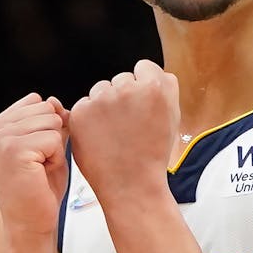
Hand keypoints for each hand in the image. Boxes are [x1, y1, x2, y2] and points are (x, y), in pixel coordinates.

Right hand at [0, 93, 69, 237]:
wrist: (30, 224)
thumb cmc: (40, 188)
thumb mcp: (47, 146)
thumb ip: (50, 121)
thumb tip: (54, 100)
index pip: (37, 101)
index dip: (48, 128)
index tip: (36, 154)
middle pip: (46, 109)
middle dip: (53, 136)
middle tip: (39, 165)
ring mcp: (1, 139)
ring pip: (51, 122)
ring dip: (55, 148)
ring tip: (39, 169)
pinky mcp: (14, 150)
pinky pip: (54, 139)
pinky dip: (56, 158)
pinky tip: (41, 174)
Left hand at [69, 59, 179, 201]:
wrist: (131, 185)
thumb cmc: (153, 154)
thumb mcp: (172, 118)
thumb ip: (166, 89)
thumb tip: (157, 73)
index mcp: (154, 87)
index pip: (143, 67)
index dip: (143, 85)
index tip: (141, 104)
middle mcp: (127, 89)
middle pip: (121, 79)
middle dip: (124, 96)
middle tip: (128, 125)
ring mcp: (101, 100)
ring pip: (100, 90)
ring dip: (105, 105)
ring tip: (114, 133)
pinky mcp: (80, 112)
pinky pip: (84, 105)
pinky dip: (89, 118)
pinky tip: (100, 137)